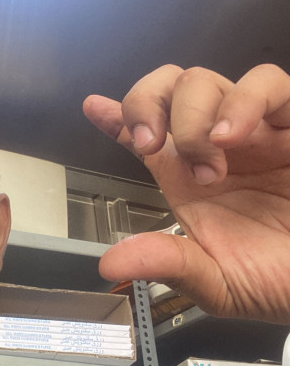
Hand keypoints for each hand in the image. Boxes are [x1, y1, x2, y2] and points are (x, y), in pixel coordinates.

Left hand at [83, 64, 289, 323]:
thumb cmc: (278, 280)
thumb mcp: (217, 283)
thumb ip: (168, 264)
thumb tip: (110, 262)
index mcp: (186, 177)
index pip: (144, 132)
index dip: (118, 115)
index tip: (94, 107)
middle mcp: (214, 146)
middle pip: (167, 90)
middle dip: (144, 103)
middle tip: (148, 144)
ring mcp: (255, 131)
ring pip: (205, 81)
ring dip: (191, 112)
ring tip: (206, 155)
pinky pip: (270, 85)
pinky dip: (242, 101)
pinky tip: (229, 136)